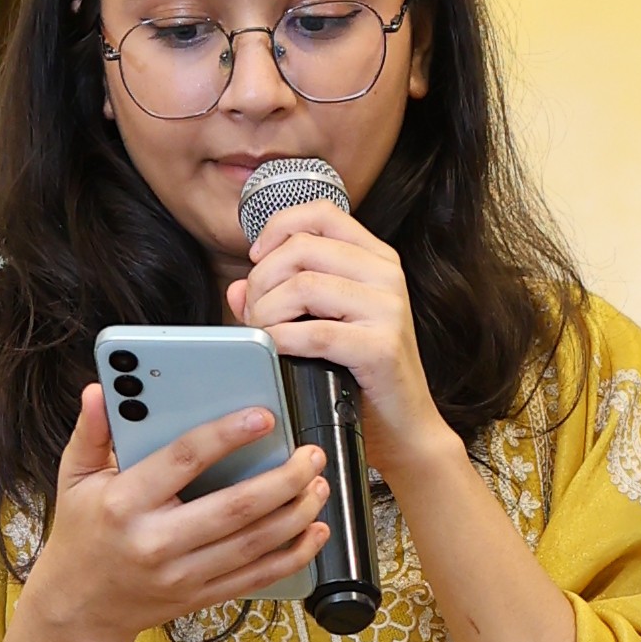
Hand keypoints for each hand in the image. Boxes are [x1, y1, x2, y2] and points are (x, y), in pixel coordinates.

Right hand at [27, 384, 328, 641]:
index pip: (184, 461)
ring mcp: (183, 574)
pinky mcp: (201, 594)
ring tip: (319, 485)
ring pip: (255, 543)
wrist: (81, 607)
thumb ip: (91, 433)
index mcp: (126, 503)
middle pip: (236, 508)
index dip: (227, 436)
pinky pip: (258, 576)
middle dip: (284, 479)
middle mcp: (158, 541)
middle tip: (310, 455)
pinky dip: (294, 555)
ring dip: (297, 513)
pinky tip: (315, 532)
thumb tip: (100, 391)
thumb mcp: (74, 479)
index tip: (262, 417)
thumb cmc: (82, 535)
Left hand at [230, 197, 439, 492]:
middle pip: (301, 249)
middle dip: (262, 279)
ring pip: (302, 286)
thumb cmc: (360, 375)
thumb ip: (280, 299)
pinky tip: (276, 352)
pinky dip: (282, 341)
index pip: (321, 213)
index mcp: (377, 259)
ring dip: (268, 312)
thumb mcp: (323, 324)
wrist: (404, 428)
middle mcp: (387, 275)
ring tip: (265, 336)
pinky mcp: (381, 347)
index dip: (278, 228)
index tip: (257, 259)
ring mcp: (388, 309)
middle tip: (255, 313)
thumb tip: (237, 288)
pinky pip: (313, 332)